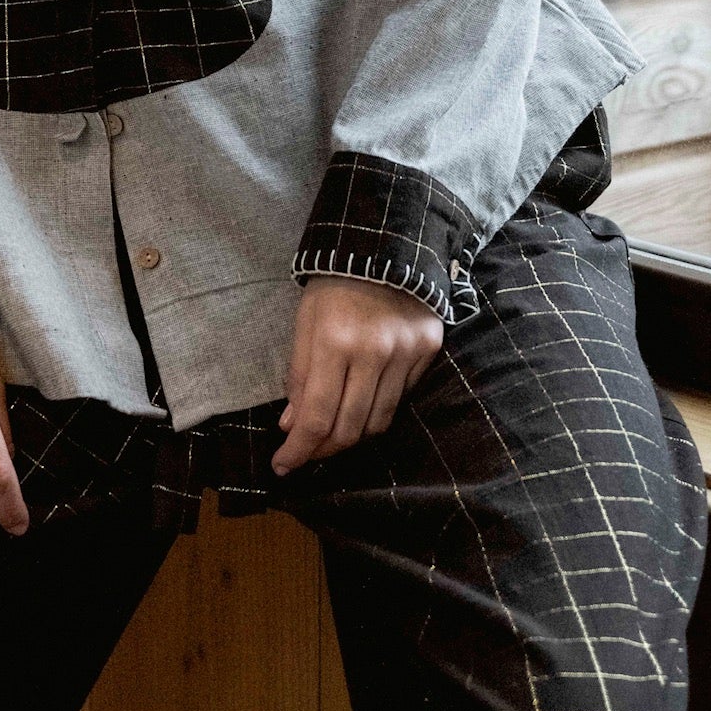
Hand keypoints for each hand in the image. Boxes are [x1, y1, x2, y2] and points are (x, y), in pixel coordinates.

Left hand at [271, 275, 442, 474]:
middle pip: (349, 428)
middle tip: (306, 454)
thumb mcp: (305, 322)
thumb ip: (299, 376)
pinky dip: (378, 409)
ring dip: (352, 437)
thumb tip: (292, 427)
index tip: (282, 465)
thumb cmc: (334, 284)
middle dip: (323, 450)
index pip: (317, 416)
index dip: (299, 450)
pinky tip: (362, 403)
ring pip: (379, 421)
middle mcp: (374, 352)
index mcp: (334, 341)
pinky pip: (402, 398)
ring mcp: (405, 353)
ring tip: (332, 437)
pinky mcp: (428, 350)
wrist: (385, 244)